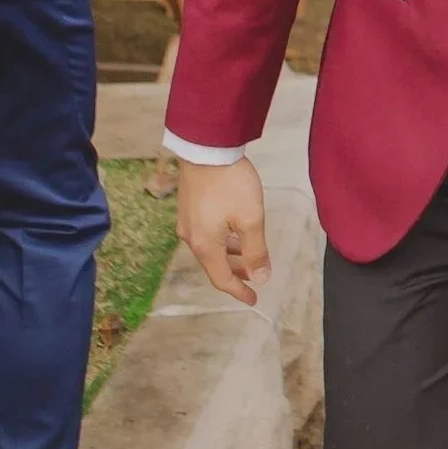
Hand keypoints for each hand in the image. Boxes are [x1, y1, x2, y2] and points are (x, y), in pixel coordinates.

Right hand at [177, 157, 272, 304]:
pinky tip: (234, 232)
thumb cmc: (231, 184)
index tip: (254, 300)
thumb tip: (261, 277)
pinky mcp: (188, 208)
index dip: (239, 291)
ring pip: (210, 249)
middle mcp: (191, 238)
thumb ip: (255, 251)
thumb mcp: (250, 219)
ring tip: (248, 256)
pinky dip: (222, 241)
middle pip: (213, 265)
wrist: (206, 149)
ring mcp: (187, 222)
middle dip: (235, 274)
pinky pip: (206, 234)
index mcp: (205, 246)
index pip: (221, 279)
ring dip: (229, 256)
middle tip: (254, 278)